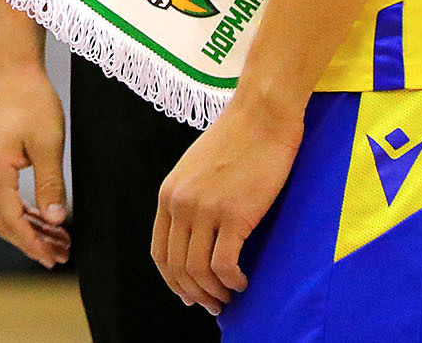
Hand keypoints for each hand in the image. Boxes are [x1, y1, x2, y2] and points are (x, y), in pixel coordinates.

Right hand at [0, 54, 72, 265]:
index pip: (12, 221)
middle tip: (62, 255)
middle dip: (32, 242)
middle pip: (4, 222)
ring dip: (29, 228)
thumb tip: (56, 221)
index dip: (34, 244)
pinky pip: (2, 197)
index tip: (57, 258)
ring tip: (59, 240)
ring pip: (2, 211)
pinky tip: (44, 217)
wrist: (11, 68)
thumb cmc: (32, 100)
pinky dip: (22, 211)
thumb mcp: (49, 144)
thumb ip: (51, 185)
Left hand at [151, 91, 300, 314]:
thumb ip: (190, 200)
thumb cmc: (237, 140)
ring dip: (214, 293)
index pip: (160, 252)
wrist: (261, 116)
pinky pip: (224, 265)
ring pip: (198, 271)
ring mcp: (205, 210)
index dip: (173, 281)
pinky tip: (242, 281)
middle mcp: (180, 204)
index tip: (190, 295)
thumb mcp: (197, 170)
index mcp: (168, 194)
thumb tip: (195, 238)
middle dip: (194, 294)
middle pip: (177, 267)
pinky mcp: (234, 215)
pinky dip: (232, 281)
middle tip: (214, 306)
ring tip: (230, 297)